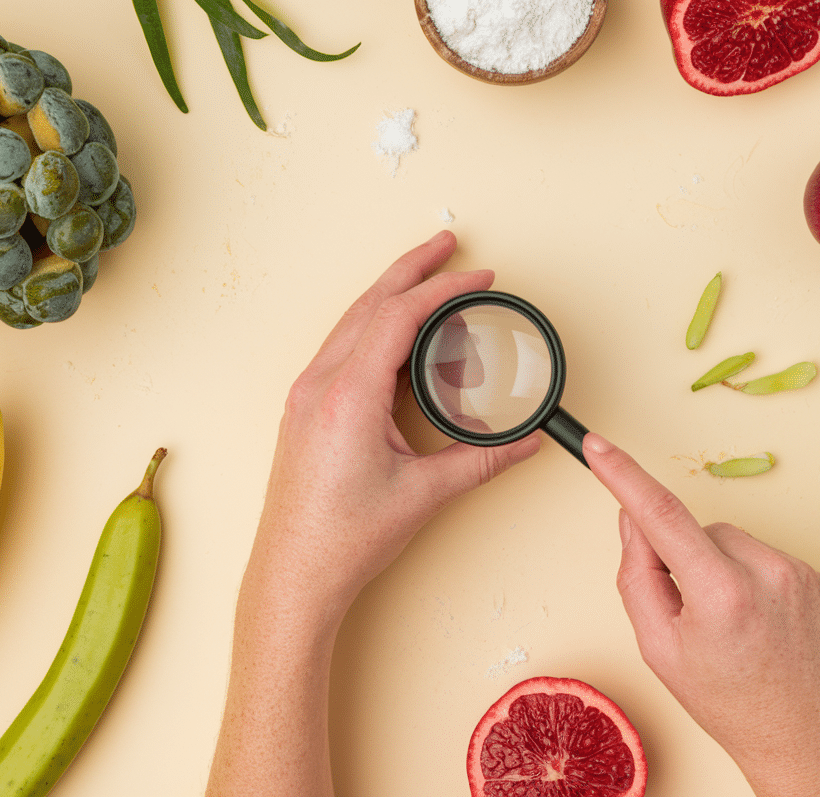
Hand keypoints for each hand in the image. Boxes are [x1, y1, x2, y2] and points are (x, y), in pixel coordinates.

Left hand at [208, 232, 539, 796]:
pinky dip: (374, 326)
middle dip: (413, 268)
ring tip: (428, 280)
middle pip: (370, 303)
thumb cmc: (343, 539)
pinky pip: (341, 348)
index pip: (399, 316)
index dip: (443, 289)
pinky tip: (398, 336)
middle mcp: (320, 385)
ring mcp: (306, 395)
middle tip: (450, 245)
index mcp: (348, 396)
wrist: (293, 575)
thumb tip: (527, 441)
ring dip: (390, 294)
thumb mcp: (424, 494)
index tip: (480, 276)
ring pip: (351, 321)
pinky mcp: (304, 409)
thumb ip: (482, 460)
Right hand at [584, 434, 819, 796]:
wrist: (804, 741)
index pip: (660, 514)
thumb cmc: (729, 703)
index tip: (599, 445)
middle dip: (684, 560)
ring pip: (732, 542)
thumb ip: (637, 576)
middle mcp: (766, 572)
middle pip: (698, 531)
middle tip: (693, 617)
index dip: (622, 475)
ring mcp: (799, 572)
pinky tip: (760, 626)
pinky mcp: (819, 578)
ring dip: (721, 570)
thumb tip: (632, 521)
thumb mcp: (660, 648)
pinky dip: (752, 581)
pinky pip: (765, 558)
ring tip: (733, 627)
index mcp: (720, 593)